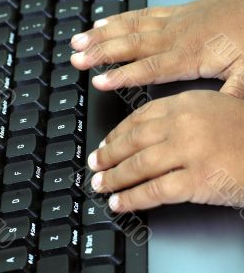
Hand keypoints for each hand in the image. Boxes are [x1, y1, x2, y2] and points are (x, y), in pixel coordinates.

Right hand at [71, 0, 243, 97]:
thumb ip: (229, 97)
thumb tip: (215, 120)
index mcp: (189, 55)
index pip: (148, 68)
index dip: (122, 76)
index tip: (98, 82)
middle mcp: (175, 37)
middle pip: (130, 45)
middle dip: (100, 52)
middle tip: (76, 58)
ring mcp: (172, 22)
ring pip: (130, 27)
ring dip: (102, 33)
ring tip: (80, 39)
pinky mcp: (175, 13)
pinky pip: (141, 14)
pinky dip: (119, 18)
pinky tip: (105, 20)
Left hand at [86, 90, 243, 211]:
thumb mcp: (211, 108)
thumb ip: (180, 114)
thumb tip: (148, 129)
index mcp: (186, 103)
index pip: (139, 117)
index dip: (117, 132)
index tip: (105, 142)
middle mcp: (183, 124)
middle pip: (134, 140)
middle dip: (109, 154)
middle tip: (94, 162)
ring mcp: (189, 152)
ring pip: (139, 165)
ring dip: (114, 177)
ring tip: (100, 184)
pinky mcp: (197, 181)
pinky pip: (156, 190)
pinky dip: (133, 198)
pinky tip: (120, 202)